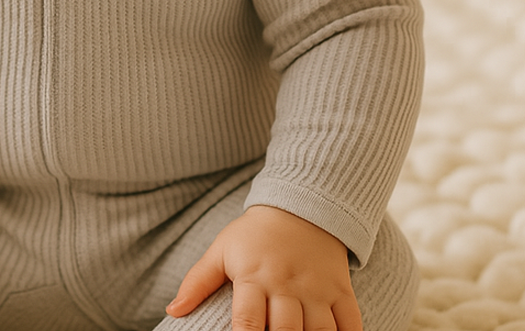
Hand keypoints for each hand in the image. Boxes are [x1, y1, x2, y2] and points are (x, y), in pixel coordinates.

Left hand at [165, 205, 361, 330]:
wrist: (300, 205)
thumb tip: (173, 311)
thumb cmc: (254, 236)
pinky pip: (351, 324)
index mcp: (254, 276)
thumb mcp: (222, 250)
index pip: (248, 322)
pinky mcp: (342, 290)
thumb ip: (198, 281)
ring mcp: (317, 289)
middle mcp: (287, 284)